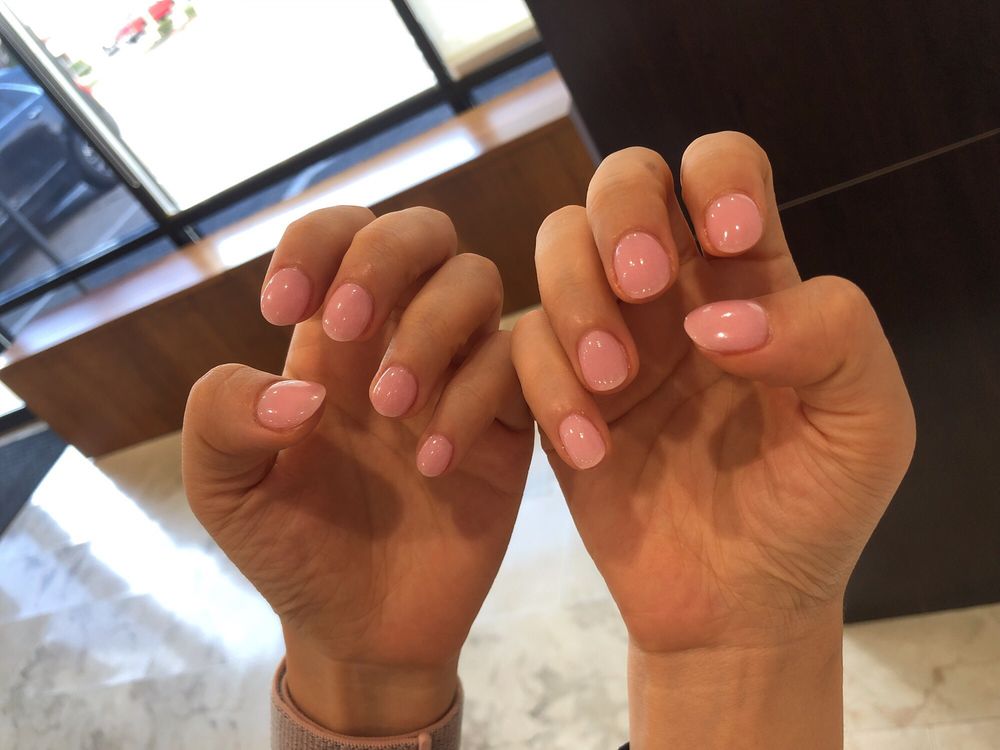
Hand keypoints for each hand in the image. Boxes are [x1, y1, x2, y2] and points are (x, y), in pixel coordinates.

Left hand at [182, 206, 532, 734]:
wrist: (364, 627)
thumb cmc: (292, 547)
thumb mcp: (225, 488)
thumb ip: (223, 418)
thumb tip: (302, 388)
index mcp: (330, 340)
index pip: (340, 234)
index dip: (317, 242)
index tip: (284, 309)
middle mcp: (400, 339)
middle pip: (423, 231)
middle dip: (387, 257)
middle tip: (348, 330)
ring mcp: (461, 375)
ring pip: (478, 282)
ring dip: (433, 330)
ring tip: (394, 410)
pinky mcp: (508, 422)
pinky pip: (520, 363)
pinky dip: (479, 398)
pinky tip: (436, 463)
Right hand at [511, 134, 914, 746]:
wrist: (735, 605)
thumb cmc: (811, 509)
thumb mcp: (867, 421)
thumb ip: (828, 336)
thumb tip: (715, 317)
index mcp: (752, 276)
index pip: (721, 166)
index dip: (716, 175)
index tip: (729, 239)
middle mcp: (673, 289)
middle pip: (621, 178)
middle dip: (621, 214)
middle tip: (643, 286)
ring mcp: (608, 335)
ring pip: (556, 244)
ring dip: (576, 299)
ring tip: (616, 383)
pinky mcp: (556, 389)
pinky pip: (520, 344)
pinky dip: (547, 387)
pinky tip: (593, 452)